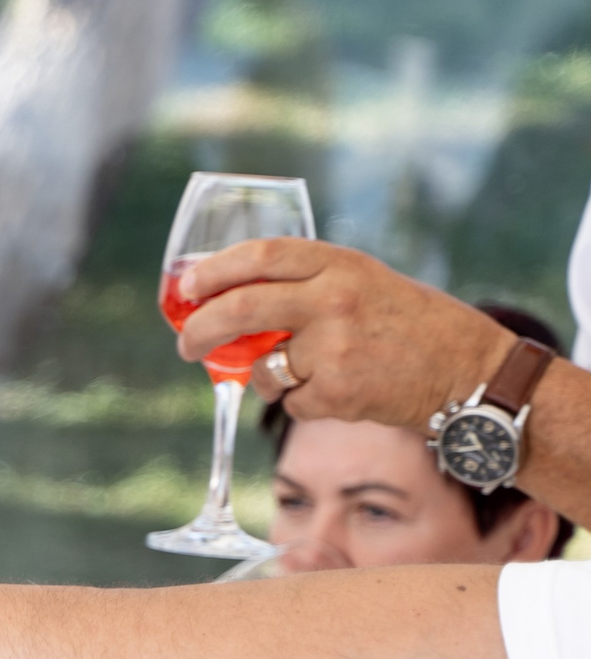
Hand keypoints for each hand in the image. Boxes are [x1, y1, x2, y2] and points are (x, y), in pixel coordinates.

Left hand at [174, 240, 509, 426]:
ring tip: (300, 375)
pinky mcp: (338, 393)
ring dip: (265, 378)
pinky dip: (303, 403)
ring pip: (263, 368)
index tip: (186, 287)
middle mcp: (334, 300)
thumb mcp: (364, 284)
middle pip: (241, 309)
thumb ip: (307, 287)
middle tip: (186, 345)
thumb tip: (229, 302)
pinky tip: (342, 392)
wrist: (472, 373)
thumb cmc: (411, 325)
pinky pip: (291, 403)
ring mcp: (334, 348)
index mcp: (341, 264)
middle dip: (201, 330)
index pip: (260, 255)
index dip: (214, 270)